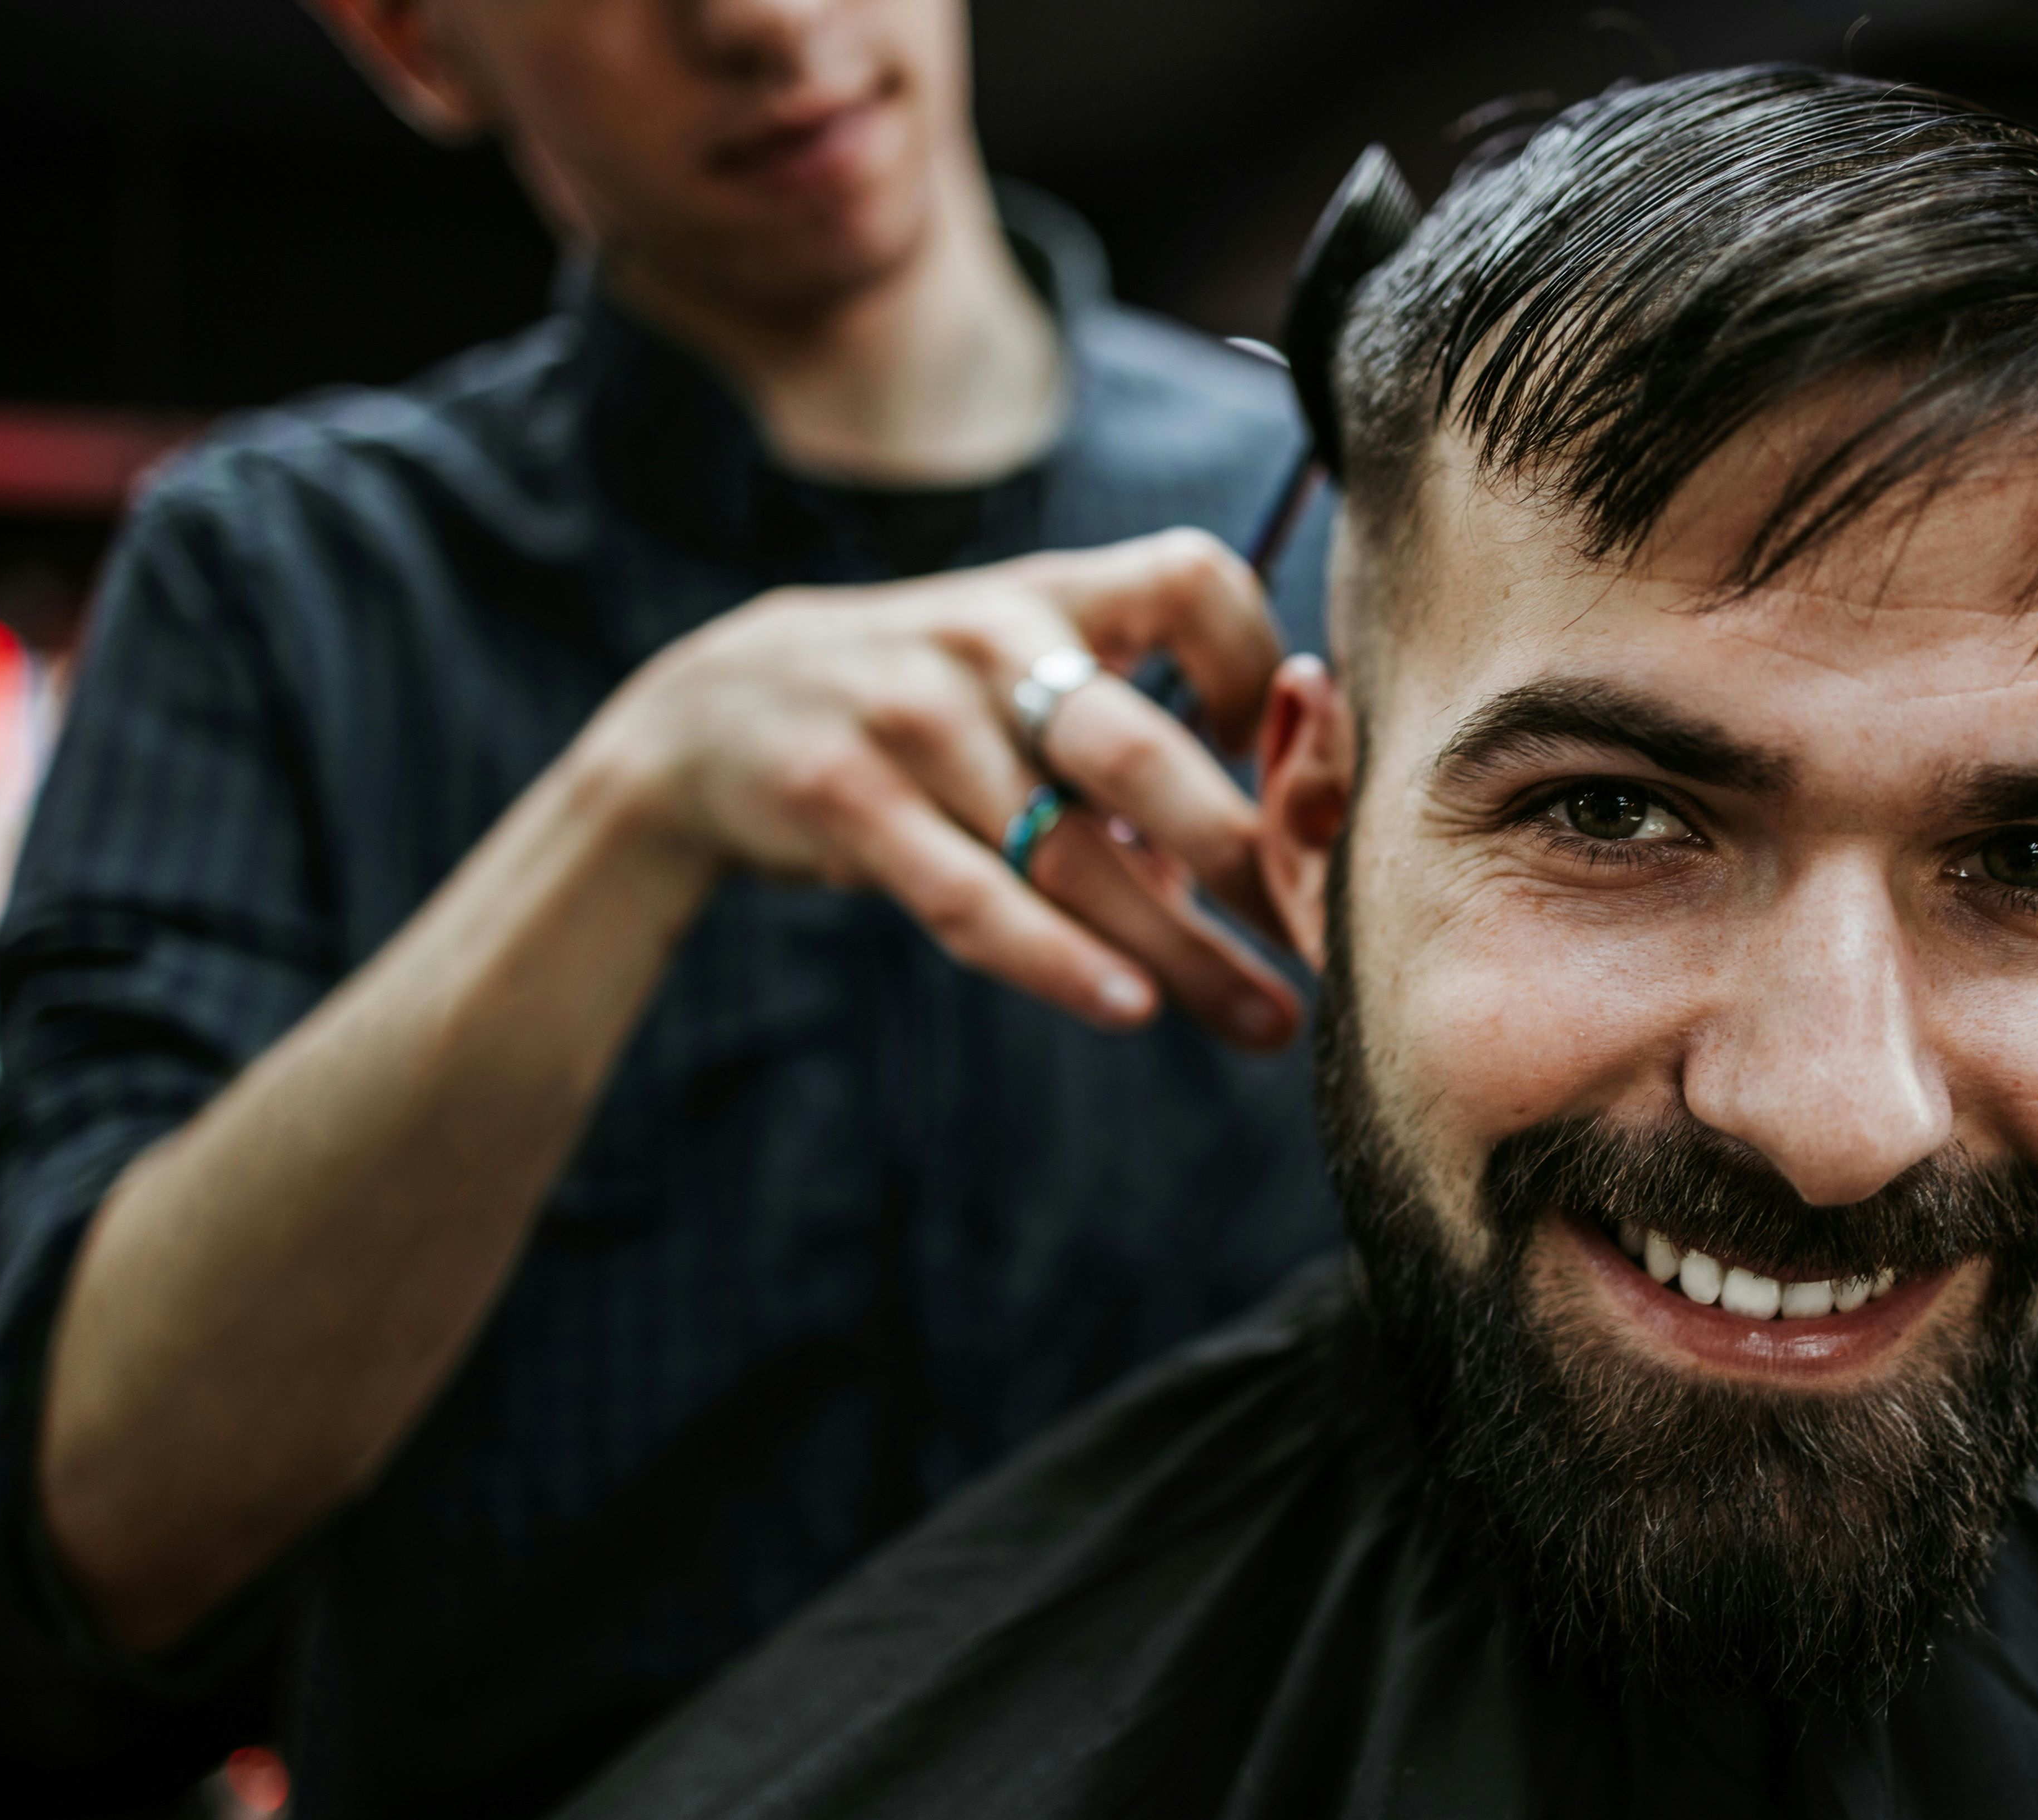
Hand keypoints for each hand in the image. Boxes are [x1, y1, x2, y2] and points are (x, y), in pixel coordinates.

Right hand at [576, 528, 1302, 1048]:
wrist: (709, 712)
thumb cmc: (923, 704)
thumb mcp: (1019, 673)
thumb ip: (1134, 739)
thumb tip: (1273, 863)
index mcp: (1052, 593)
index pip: (1192, 580)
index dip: (1263, 664)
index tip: (1290, 764)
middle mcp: (987, 639)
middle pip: (1141, 751)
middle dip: (1247, 857)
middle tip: (1329, 936)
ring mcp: (911, 719)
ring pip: (1068, 852)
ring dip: (1179, 950)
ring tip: (1265, 1021)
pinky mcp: (844, 799)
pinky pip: (971, 899)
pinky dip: (1057, 961)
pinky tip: (1131, 1009)